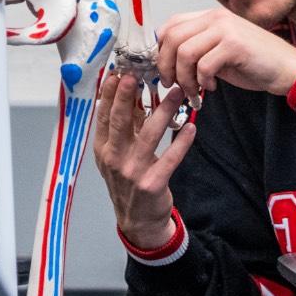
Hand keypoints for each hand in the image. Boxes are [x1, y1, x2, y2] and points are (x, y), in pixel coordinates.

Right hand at [92, 70, 197, 250]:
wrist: (138, 221)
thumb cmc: (128, 182)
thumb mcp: (117, 156)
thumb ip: (123, 129)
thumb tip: (130, 97)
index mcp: (103, 149)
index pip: (104, 116)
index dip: (110, 94)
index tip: (117, 73)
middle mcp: (115, 159)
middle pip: (121, 121)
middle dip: (128, 96)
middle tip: (136, 74)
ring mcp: (133, 172)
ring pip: (149, 135)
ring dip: (164, 110)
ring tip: (177, 92)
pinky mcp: (153, 184)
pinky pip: (170, 158)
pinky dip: (181, 141)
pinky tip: (191, 127)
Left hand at [154, 7, 295, 99]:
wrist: (288, 69)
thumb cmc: (255, 63)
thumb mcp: (220, 51)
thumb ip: (197, 49)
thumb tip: (168, 61)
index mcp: (210, 17)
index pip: (171, 25)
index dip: (161, 49)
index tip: (164, 69)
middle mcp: (216, 18)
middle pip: (172, 37)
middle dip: (166, 65)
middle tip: (172, 84)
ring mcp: (226, 29)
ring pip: (185, 52)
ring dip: (184, 78)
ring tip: (193, 90)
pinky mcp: (235, 45)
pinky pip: (204, 64)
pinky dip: (202, 81)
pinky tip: (211, 87)